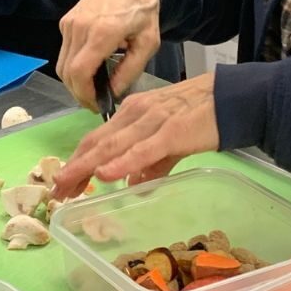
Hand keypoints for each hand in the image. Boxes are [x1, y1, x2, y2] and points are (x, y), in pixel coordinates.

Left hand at [53, 74, 218, 199]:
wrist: (234, 98)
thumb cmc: (202, 117)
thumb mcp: (169, 140)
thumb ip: (151, 163)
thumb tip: (133, 184)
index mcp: (132, 114)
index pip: (97, 140)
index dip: (77, 162)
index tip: (63, 185)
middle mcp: (135, 114)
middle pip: (96, 144)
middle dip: (74, 169)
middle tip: (56, 192)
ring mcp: (151, 122)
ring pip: (112, 146)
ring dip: (86, 168)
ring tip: (68, 186)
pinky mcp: (171, 132)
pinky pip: (142, 150)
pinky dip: (121, 162)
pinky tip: (104, 173)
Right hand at [57, 0, 161, 108]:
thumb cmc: (143, 11)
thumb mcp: (148, 43)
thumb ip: (130, 70)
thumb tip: (113, 93)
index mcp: (102, 32)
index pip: (80, 72)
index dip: (85, 95)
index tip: (97, 105)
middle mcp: (80, 27)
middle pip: (66, 72)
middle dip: (79, 93)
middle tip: (96, 102)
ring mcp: (69, 23)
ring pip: (61, 64)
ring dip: (74, 81)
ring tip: (93, 88)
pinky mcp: (65, 21)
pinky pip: (64, 52)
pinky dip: (73, 66)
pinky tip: (90, 69)